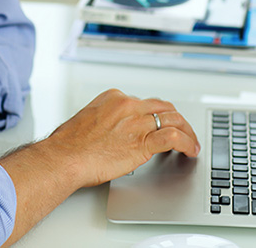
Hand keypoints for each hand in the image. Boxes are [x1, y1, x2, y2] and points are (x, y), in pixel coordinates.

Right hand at [0, 88, 198, 245]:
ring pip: (174, 119)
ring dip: (187, 131)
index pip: (146, 102)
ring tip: (192, 142)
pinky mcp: (142, 142)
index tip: (161, 123)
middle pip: (164, 107)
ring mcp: (136, 123)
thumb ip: (106, 120)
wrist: (64, 158)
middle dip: (177, 119)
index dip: (158, 115)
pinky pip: (173, 137)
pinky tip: (190, 150)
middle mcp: (128, 106)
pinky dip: (187, 142)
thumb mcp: (88, 119)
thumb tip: (115, 131)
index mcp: (114, 98)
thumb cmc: (69, 145)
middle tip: (184, 131)